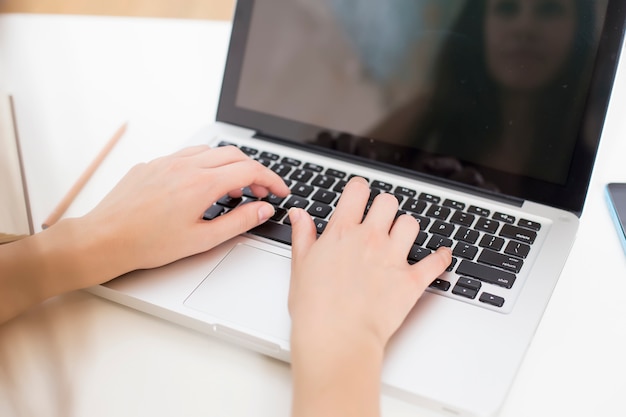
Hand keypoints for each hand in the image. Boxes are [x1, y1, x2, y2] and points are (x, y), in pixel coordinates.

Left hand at [78, 145, 289, 280]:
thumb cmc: (148, 244)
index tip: (279, 191)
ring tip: (231, 192)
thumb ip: (239, 222)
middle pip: (234, 155)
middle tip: (260, 192)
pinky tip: (200, 186)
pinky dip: (204, 165)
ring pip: (210, 151)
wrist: (104, 239)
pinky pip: (186, 155)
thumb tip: (263, 209)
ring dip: (229, 166)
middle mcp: (184, 166)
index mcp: (201, 184)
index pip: (250, 170)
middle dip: (254, 171)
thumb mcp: (202, 239)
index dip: (271, 180)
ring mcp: (166, 162)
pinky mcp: (151, 164)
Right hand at [287, 176, 450, 416]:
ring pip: (411, 224)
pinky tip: (441, 256)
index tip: (359, 195)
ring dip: (407, 229)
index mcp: (343, 232)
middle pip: (389, 202)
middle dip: (385, 207)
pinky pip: (435, 262)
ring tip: (401, 238)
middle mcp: (371, 239)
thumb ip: (303, 235)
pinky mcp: (411, 281)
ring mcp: (393, 258)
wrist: (336, 338)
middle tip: (380, 220)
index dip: (359, 189)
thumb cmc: (315, 308)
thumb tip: (300, 215)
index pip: (357, 191)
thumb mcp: (300, 265)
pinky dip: (441, 258)